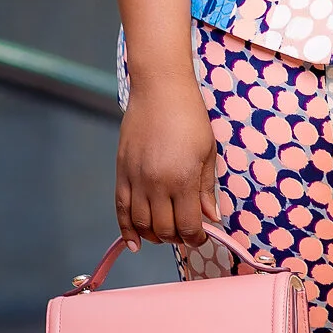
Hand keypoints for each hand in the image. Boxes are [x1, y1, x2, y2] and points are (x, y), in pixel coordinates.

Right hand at [114, 75, 218, 248]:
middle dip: (178, 238)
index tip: (203, 236)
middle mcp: (157, 184)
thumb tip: (211, 217)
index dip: (198, 238)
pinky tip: (135, 242)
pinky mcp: (122, 173)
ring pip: (142, 224)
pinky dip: (127, 230)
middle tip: (186, 232)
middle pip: (165, 230)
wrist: (160, 90)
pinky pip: (122, 210)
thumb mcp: (207, 152)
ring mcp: (136, 180)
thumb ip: (206, 188)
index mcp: (183, 180)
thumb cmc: (190, 117)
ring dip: (155, 235)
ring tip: (166, 232)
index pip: (189, 226)